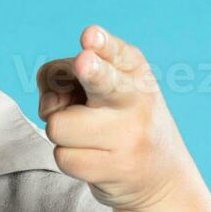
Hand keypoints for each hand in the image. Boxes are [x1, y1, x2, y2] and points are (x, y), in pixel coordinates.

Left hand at [35, 24, 196, 211]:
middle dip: (91, 71)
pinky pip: (64, 157)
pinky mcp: (117, 169)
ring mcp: (129, 136)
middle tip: (83, 61)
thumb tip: (50, 103)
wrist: (160, 176)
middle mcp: (137, 98)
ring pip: (59, 125)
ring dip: (62, 131)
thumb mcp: (100, 88)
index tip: (90, 35)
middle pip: (101, 82)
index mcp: (134, 70)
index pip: (114, 51)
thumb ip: (64, 77)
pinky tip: (93, 155)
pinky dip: (69, 156)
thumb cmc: (117, 120)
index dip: (101, 44)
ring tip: (87, 134)